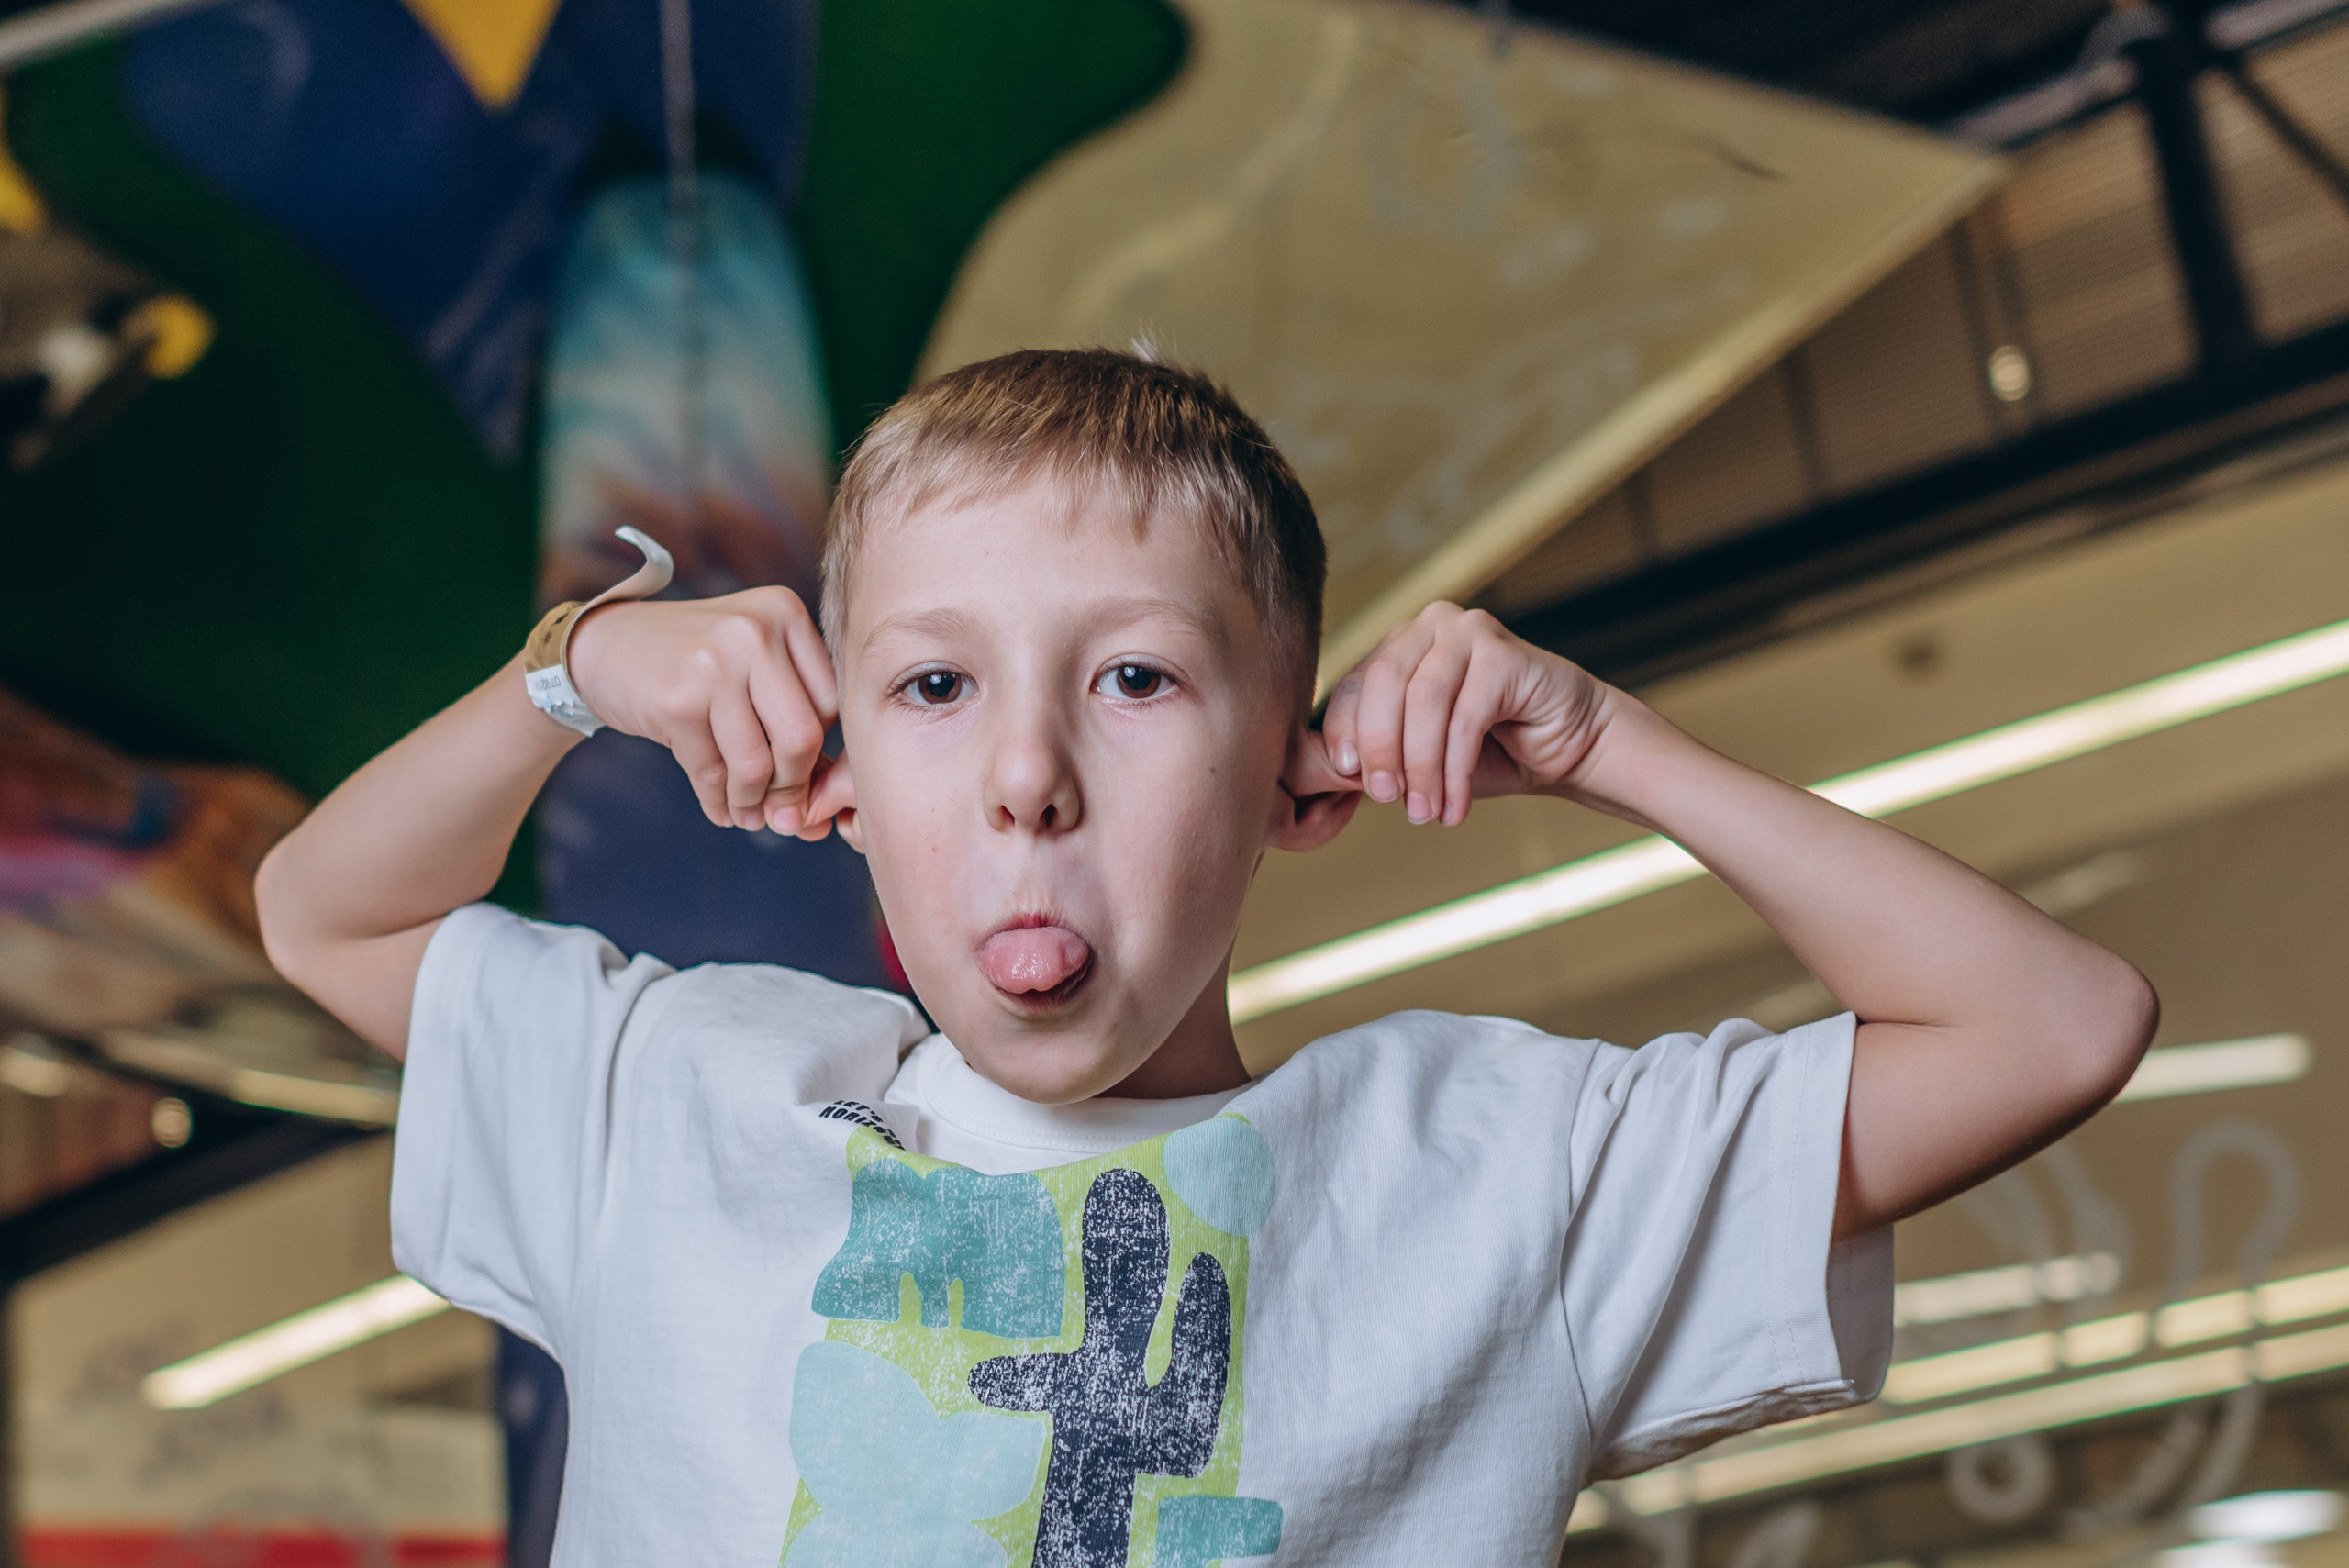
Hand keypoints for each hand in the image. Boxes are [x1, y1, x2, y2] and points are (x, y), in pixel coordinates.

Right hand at [566, 587, 851, 838]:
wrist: (603, 646)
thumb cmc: (693, 664)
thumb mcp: (750, 668)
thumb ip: (792, 719)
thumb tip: (824, 813)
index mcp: (784, 612)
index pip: (831, 704)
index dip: (822, 753)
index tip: (806, 783)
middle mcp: (754, 630)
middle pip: (801, 736)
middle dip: (792, 788)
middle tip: (782, 814)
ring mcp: (713, 663)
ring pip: (756, 763)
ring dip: (752, 803)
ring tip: (748, 817)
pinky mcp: (676, 700)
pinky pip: (711, 771)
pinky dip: (719, 802)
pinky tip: (723, 812)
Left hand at [1291, 603, 1615, 825]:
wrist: (1570, 747)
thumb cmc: (1490, 752)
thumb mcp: (1418, 755)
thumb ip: (1374, 755)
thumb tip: (1319, 771)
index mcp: (1400, 644)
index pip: (1354, 683)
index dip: (1345, 732)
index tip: (1349, 778)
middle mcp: (1430, 625)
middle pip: (1382, 684)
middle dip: (1381, 751)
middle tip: (1390, 801)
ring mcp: (1469, 632)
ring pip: (1421, 702)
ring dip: (1420, 768)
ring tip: (1426, 813)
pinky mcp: (1505, 653)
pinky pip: (1464, 718)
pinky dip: (1454, 771)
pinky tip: (1456, 807)